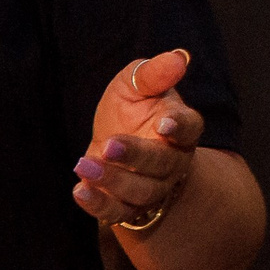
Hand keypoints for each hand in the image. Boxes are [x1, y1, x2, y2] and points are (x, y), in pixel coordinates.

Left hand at [76, 49, 199, 228]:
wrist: (115, 144)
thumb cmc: (130, 109)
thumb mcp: (135, 85)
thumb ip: (152, 73)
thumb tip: (176, 57)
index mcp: (181, 127)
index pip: (189, 127)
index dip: (179, 127)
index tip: (164, 123)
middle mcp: (172, 161)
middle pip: (162, 163)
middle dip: (136, 155)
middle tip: (109, 145)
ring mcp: (152, 186)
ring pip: (141, 191)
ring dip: (113, 181)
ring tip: (85, 165)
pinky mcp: (127, 205)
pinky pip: (118, 212)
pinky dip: (99, 205)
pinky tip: (79, 192)